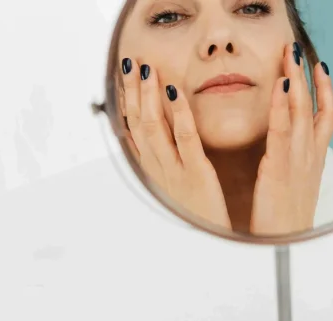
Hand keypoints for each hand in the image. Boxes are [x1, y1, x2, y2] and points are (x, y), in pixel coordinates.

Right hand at [121, 59, 230, 228]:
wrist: (209, 246)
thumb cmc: (198, 216)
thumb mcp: (176, 188)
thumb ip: (168, 162)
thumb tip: (158, 139)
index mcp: (155, 171)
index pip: (133, 130)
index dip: (127, 102)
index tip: (123, 77)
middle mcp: (159, 168)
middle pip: (139, 123)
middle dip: (133, 91)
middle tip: (130, 62)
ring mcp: (175, 170)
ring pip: (154, 128)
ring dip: (149, 96)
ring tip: (147, 70)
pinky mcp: (196, 173)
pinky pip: (185, 139)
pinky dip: (178, 114)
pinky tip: (175, 93)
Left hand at [251, 44, 332, 234]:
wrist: (287, 249)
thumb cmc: (289, 222)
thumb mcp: (299, 188)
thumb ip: (299, 165)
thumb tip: (296, 153)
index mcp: (315, 159)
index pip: (327, 115)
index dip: (325, 89)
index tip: (321, 67)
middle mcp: (310, 155)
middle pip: (315, 105)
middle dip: (308, 74)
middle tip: (298, 48)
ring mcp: (297, 160)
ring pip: (301, 110)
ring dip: (295, 78)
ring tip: (289, 54)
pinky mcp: (278, 168)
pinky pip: (281, 129)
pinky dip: (281, 103)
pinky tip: (278, 83)